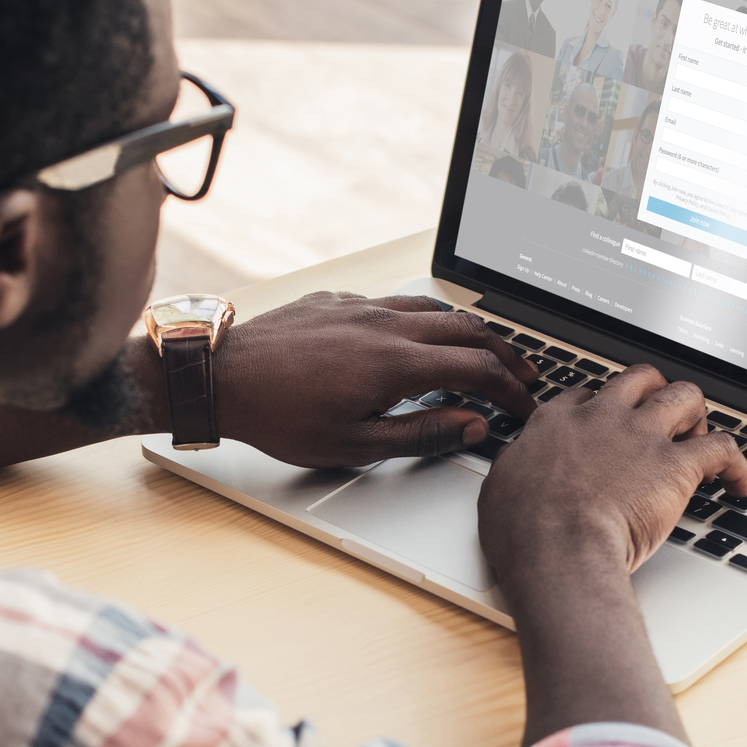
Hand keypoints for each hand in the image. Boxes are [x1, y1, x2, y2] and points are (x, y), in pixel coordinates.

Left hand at [213, 292, 539, 466]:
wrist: (221, 376)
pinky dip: (424, 319)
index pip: (478, 369)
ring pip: (435, 308)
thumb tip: (473, 424)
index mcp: (396, 364)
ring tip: (484, 352)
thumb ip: (422, 434)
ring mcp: (362, 307)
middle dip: (505, 353)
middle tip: (524, 375)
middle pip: (468, 329)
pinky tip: (419, 336)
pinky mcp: (339, 300)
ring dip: (469, 331)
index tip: (525, 408)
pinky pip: (395, 301)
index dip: (512, 391)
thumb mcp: (355, 445)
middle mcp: (385, 325)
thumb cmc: (279, 417)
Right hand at [479, 365, 746, 581]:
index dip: (603, 407)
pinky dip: (738, 464)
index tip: (608, 425)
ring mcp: (642, 436)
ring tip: (698, 439)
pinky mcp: (676, 464)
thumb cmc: (523, 530)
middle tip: (661, 419)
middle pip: (640, 379)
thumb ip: (516, 469)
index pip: (587, 395)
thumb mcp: (500, 488)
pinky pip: (723, 448)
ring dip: (696, 415)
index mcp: (557, 422)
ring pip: (685, 396)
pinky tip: (739, 483)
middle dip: (655, 393)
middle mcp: (602, 418)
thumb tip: (515, 471)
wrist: (556, 547)